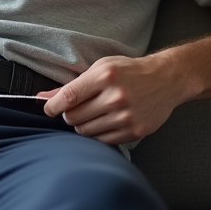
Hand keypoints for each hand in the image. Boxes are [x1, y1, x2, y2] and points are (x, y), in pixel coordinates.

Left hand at [39, 54, 191, 145]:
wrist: (167, 79)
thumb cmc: (129, 71)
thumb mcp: (100, 68)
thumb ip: (72, 85)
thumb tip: (43, 97)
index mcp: (104, 76)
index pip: (68, 97)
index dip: (52, 107)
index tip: (49, 110)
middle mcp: (115, 97)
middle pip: (73, 117)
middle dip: (69, 114)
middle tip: (78, 108)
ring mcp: (126, 116)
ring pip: (85, 131)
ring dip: (83, 125)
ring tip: (94, 114)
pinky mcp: (135, 131)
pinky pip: (102, 141)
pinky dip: (98, 134)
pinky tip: (105, 122)